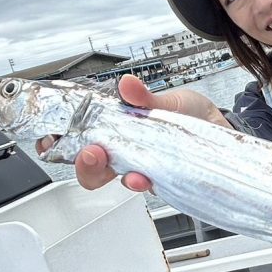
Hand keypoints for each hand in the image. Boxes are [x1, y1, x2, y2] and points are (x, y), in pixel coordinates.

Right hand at [36, 74, 230, 192]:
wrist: (220, 127)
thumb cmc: (189, 114)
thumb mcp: (167, 99)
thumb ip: (145, 96)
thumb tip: (128, 84)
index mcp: (118, 130)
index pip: (81, 140)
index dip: (61, 143)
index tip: (51, 139)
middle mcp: (127, 152)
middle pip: (93, 167)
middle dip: (86, 164)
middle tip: (91, 153)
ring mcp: (145, 167)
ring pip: (118, 179)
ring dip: (116, 175)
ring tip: (120, 168)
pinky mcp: (165, 179)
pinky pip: (148, 186)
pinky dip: (144, 183)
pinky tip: (146, 178)